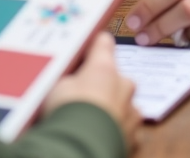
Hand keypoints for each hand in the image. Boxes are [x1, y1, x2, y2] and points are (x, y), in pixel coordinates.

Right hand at [43, 32, 139, 149]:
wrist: (81, 148)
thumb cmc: (68, 112)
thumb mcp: (56, 85)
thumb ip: (67, 76)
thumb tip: (66, 75)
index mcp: (105, 68)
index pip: (103, 43)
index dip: (93, 45)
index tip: (86, 47)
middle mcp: (124, 86)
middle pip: (113, 77)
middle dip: (99, 84)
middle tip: (79, 95)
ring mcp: (131, 112)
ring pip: (121, 103)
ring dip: (108, 108)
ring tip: (87, 119)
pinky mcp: (133, 137)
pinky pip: (123, 128)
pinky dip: (112, 130)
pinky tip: (97, 134)